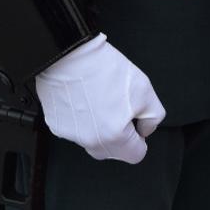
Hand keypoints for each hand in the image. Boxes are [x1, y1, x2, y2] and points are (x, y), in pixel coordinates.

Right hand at [35, 32, 164, 163]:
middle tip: (118, 107)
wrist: (70, 54)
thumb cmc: (105, 69)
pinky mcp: (56, 125)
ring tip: (100, 98)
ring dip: (99, 128)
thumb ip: (153, 117)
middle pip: (113, 152)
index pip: (136, 155)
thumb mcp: (145, 89)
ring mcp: (71, 135)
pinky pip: (75, 130)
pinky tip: (84, 98)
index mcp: (115, 137)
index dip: (140, 138)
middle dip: (120, 135)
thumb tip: (145, 130)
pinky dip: (82, 120)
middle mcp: (91, 142)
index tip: (136, 123)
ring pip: (93, 141)